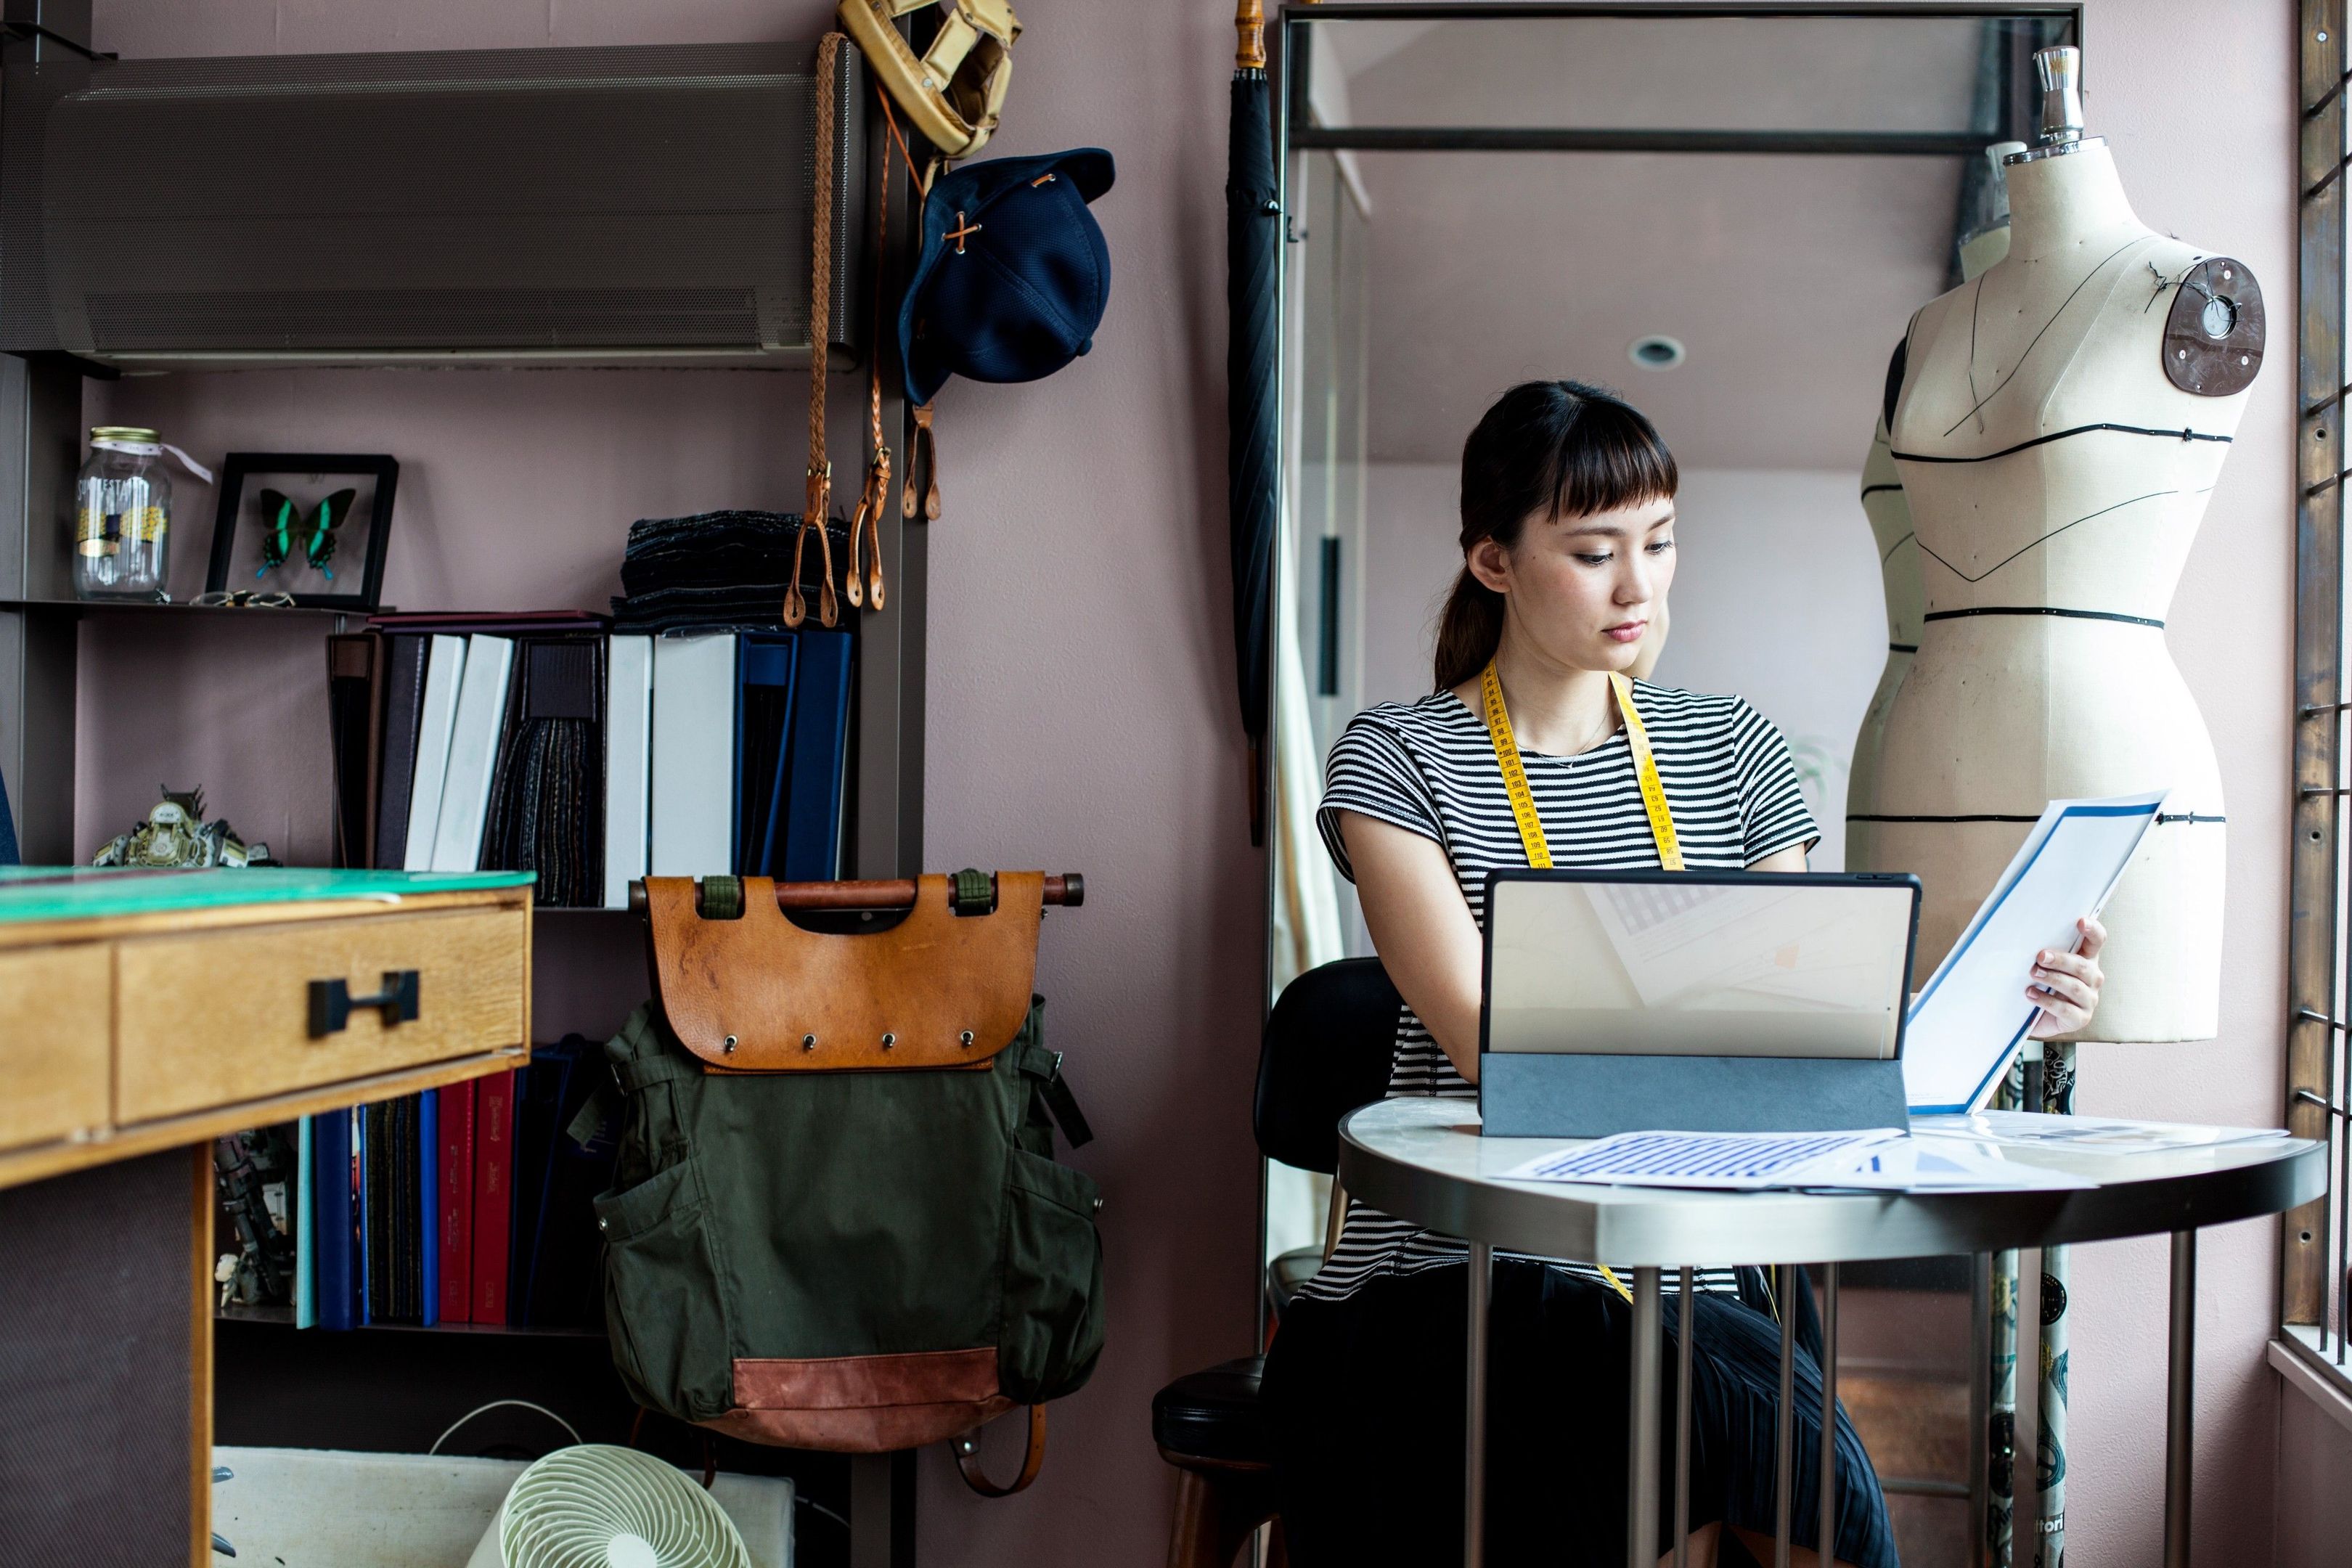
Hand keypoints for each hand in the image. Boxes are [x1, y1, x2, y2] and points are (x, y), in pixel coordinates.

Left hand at [2026, 916, 2106, 1038]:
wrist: (2035, 1017)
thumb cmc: (2040, 983)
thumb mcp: (2041, 964)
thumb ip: (2041, 950)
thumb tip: (2016, 930)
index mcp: (2086, 959)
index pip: (2097, 941)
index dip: (2093, 931)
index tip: (2081, 921)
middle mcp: (2092, 978)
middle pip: (2083, 965)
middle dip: (2061, 960)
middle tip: (2040, 957)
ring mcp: (2089, 1000)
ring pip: (2075, 987)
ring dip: (2053, 979)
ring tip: (2033, 974)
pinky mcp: (2080, 1019)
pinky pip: (2066, 1010)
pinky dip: (2047, 1001)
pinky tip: (2030, 994)